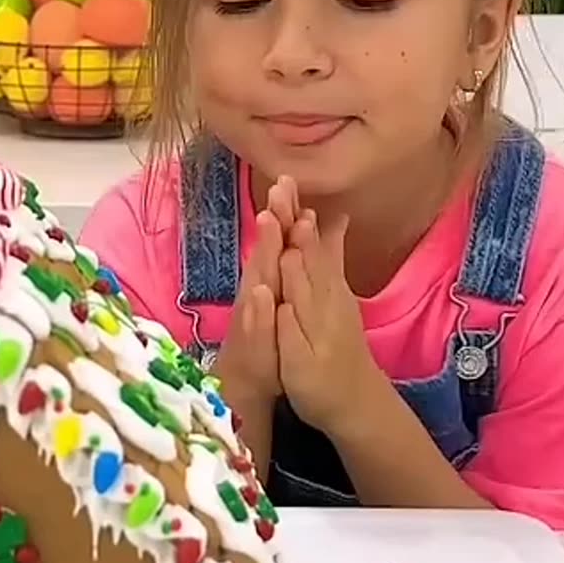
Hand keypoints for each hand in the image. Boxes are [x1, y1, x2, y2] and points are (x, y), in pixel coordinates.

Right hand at [214, 176, 298, 404]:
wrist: (248, 382)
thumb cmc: (274, 335)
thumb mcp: (291, 294)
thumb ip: (303, 258)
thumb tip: (315, 218)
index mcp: (271, 281)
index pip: (278, 244)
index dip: (283, 213)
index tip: (286, 180)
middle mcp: (259, 295)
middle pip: (266, 256)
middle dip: (271, 228)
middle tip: (275, 193)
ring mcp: (253, 321)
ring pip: (258, 286)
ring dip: (261, 259)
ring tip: (267, 230)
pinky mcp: (251, 347)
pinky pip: (253, 328)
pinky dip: (256, 312)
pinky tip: (260, 295)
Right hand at [276, 209, 385, 434]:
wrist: (356, 404)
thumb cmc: (317, 388)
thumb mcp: (294, 362)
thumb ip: (284, 323)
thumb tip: (270, 287)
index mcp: (307, 310)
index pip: (289, 264)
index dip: (278, 236)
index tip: (269, 206)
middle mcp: (324, 297)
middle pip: (304, 250)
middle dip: (291, 218)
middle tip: (282, 186)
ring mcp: (336, 298)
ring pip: (319, 253)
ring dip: (308, 223)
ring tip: (299, 191)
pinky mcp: (341, 303)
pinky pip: (333, 263)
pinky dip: (331, 240)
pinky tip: (332, 221)